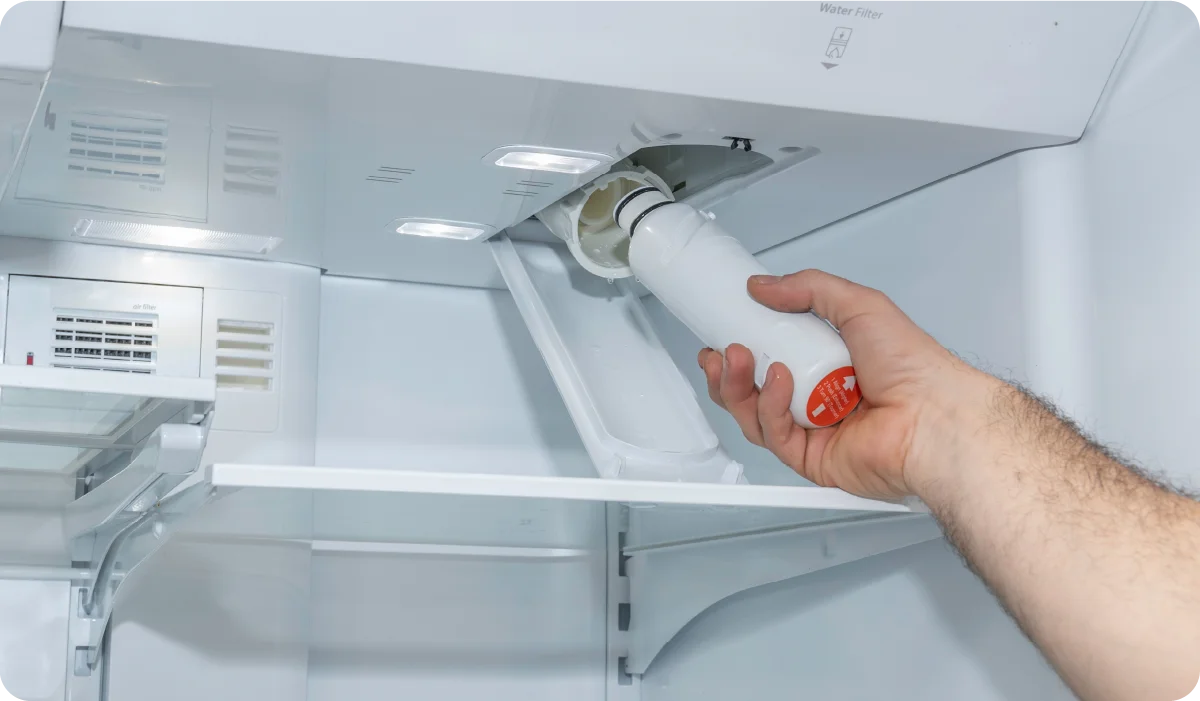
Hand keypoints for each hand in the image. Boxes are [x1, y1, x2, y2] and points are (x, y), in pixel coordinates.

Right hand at [698, 269, 986, 500]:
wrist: (934, 417)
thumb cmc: (915, 368)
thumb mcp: (859, 305)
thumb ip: (808, 289)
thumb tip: (763, 286)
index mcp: (832, 362)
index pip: (774, 354)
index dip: (745, 344)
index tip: (724, 329)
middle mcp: (821, 397)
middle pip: (757, 388)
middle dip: (732, 370)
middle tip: (723, 349)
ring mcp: (816, 430)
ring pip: (756, 414)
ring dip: (740, 387)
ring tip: (738, 359)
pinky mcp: (812, 459)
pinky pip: (775, 435)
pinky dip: (770, 408)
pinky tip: (780, 384)